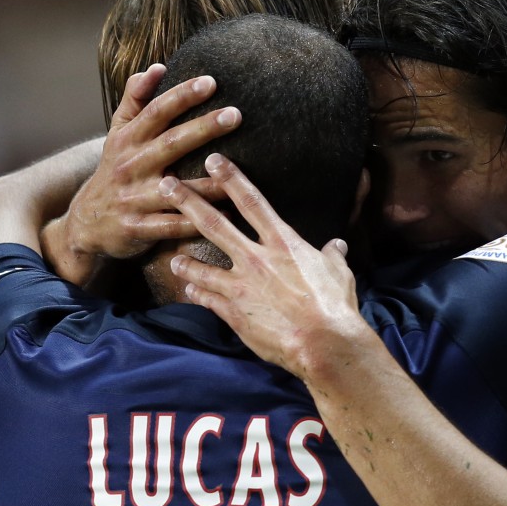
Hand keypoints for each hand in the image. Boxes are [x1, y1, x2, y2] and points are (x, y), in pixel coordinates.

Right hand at [42, 65, 240, 285]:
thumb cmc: (115, 169)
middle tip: (236, 114)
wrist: (86, 222)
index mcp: (128, 140)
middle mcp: (131, 166)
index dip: (181, 96)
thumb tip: (156, 66)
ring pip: (176, 189)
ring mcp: (134, 198)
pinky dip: (198, 221)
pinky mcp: (139, 229)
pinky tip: (229, 213)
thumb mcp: (117, 133)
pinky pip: (173, 226)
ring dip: (208, 183)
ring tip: (237, 171)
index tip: (211, 82)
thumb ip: (135, 99)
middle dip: (204, 128)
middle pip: (171, 143)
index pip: (156, 112)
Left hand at [160, 154, 368, 381]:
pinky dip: (197, 292)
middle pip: (215, 224)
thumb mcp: (339, 273)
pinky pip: (208, 299)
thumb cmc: (335, 305)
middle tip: (166, 186)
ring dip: (185, 261)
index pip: (252, 201)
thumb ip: (333, 255)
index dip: (231, 179)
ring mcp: (241, 286)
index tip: (214, 162)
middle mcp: (256, 259)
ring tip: (172, 256)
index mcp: (283, 243)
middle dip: (188, 202)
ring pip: (202, 267)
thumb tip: (338, 246)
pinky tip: (189, 289)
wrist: (322, 343)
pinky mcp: (234, 313)